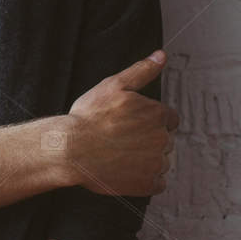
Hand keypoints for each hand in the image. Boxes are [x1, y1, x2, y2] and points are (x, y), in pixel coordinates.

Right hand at [62, 50, 179, 194]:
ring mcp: (156, 163)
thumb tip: (161, 55)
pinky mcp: (148, 184)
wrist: (71, 150)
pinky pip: (157, 183)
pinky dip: (145, 179)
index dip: (150, 122)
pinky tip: (126, 171)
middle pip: (164, 141)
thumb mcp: (114, 85)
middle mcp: (162, 138)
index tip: (132, 126)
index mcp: (157, 114)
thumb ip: (142, 71)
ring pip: (161, 162)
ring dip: (146, 161)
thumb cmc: (89, 117)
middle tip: (121, 140)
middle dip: (147, 141)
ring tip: (120, 156)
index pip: (169, 119)